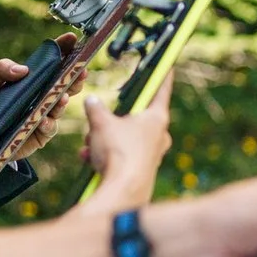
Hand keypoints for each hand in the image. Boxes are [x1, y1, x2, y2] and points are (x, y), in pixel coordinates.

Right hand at [83, 73, 173, 212]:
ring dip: (104, 139)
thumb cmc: (118, 152)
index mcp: (156, 118)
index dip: (161, 76)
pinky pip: (122, 155)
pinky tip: (89, 158)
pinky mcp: (143, 169)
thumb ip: (95, 108)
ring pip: (125, 137)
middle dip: (112, 118)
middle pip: (136, 117)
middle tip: (98, 121)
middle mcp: (159, 135)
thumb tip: (91, 101)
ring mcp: (152, 154)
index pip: (161, 89)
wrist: (123, 191)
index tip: (168, 65)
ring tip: (90, 144)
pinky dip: (105, 154)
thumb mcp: (101, 123)